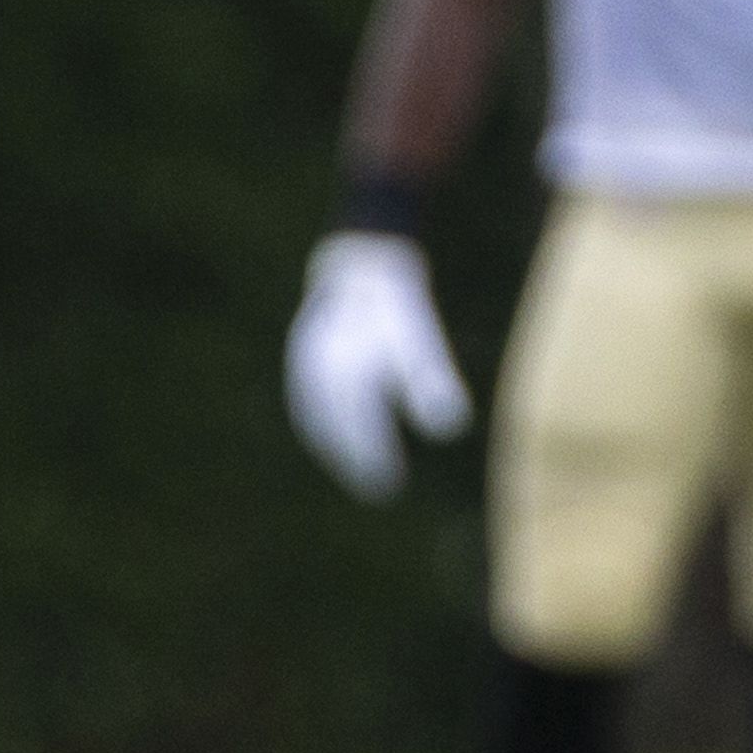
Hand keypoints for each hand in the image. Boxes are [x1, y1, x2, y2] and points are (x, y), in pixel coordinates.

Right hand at [286, 232, 470, 499]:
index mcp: (346, 367)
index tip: (390, 485)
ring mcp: (303, 364)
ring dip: (335, 448)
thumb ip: (430, 381)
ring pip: (315, 418)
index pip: (358, 426)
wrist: (360, 264)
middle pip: (333, 428)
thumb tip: (452, 428)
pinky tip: (339, 443)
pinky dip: (322, 428)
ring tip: (361, 473)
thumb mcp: (419, 339)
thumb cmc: (396, 306)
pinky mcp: (301, 360)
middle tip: (378, 489)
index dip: (373, 457)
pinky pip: (307, 404)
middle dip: (354, 460)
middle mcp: (318, 370)